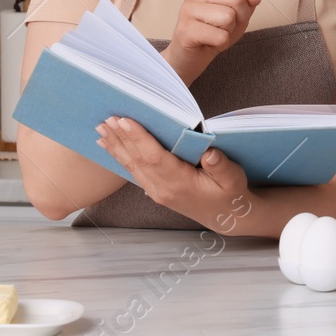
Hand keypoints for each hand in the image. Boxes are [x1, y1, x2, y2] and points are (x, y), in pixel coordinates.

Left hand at [95, 116, 252, 233]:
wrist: (226, 217)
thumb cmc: (230, 193)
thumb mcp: (234, 179)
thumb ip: (221, 166)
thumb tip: (210, 153)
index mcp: (181, 183)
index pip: (154, 158)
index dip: (138, 138)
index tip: (124, 120)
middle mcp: (164, 189)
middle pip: (137, 161)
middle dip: (121, 138)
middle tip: (106, 118)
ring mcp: (157, 192)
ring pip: (131, 166)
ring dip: (116, 146)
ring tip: (101, 128)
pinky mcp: (155, 191)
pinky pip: (133, 172)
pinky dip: (120, 157)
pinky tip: (110, 145)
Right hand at [164, 0, 268, 82]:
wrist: (191, 54)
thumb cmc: (216, 28)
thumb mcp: (239, 12)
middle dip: (241, 14)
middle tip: (227, 24)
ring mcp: (188, 8)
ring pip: (229, 17)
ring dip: (229, 29)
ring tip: (216, 31)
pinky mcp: (185, 29)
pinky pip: (220, 35)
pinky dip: (221, 42)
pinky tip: (209, 41)